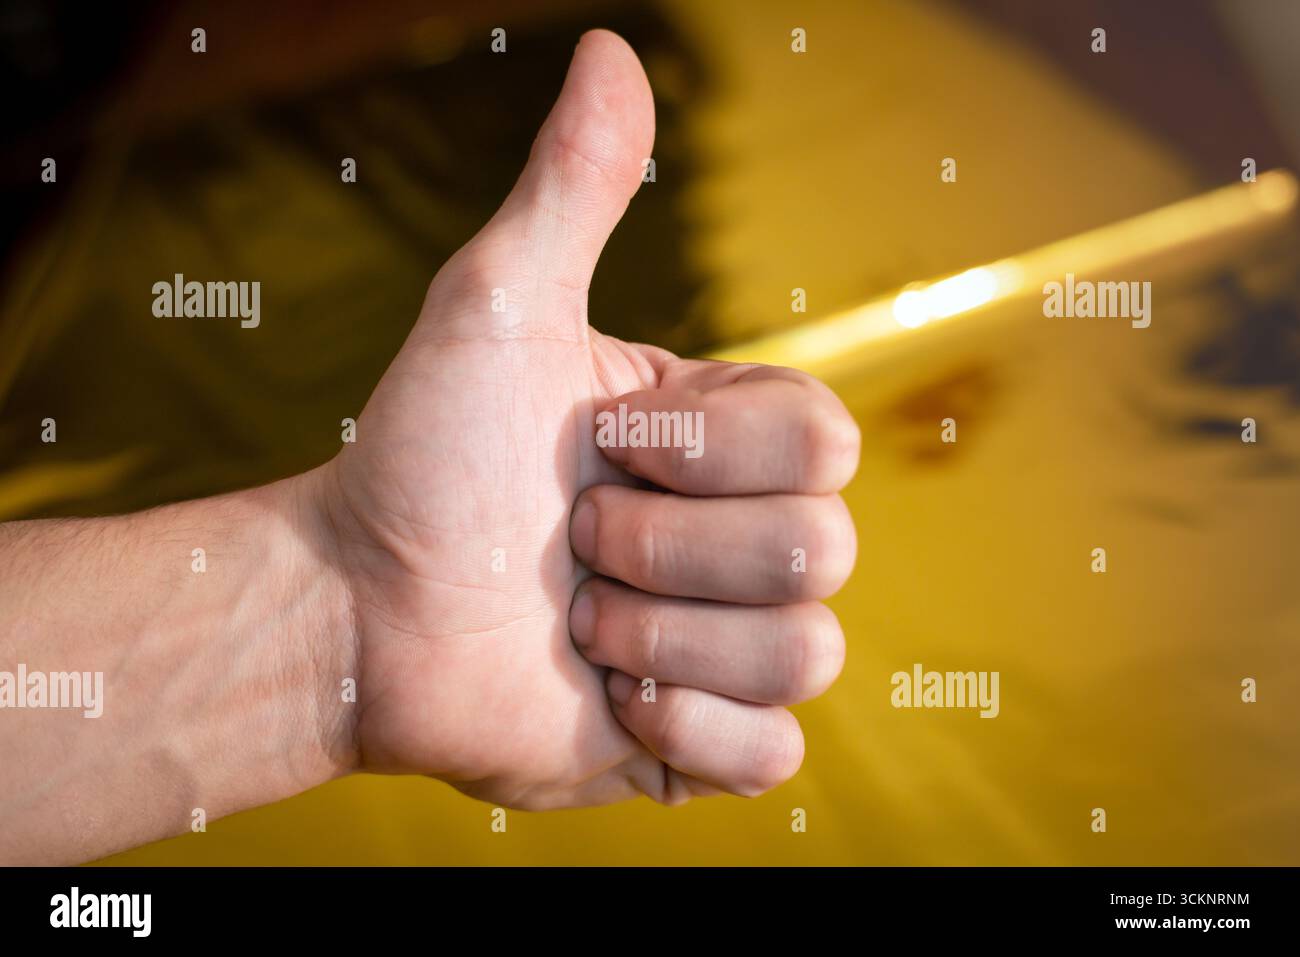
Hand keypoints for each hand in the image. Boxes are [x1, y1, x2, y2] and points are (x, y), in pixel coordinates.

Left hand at [317, 29, 859, 808]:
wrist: (358, 611)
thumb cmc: (421, 457)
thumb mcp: (496, 309)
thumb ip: (574, 191)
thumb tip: (614, 50)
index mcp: (725, 442)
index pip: (827, 439)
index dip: (708, 452)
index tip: (598, 445)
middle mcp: (744, 539)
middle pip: (821, 549)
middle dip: (666, 549)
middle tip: (572, 543)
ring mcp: (730, 646)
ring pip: (805, 652)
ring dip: (661, 640)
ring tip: (577, 625)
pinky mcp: (704, 745)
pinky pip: (776, 751)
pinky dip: (686, 731)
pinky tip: (608, 705)